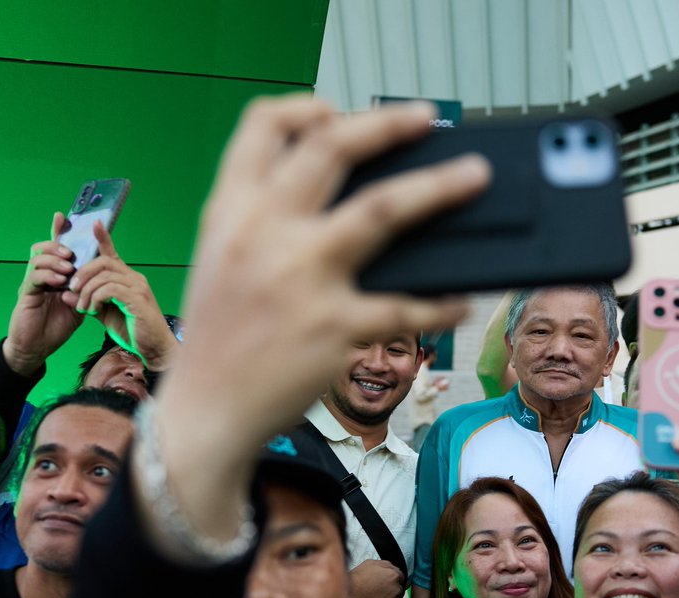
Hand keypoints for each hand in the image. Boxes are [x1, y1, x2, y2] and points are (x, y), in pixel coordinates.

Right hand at [2, 213, 83, 376]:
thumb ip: (86, 290)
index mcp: (55, 275)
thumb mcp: (78, 306)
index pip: (56, 249)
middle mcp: (42, 275)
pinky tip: (59, 280)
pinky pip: (34, 277)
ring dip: (54, 259)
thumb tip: (100, 275)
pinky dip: (47, 275)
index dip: (58, 232)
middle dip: (57, 245)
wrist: (37, 347)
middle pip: (43, 248)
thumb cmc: (57, 327)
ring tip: (67, 266)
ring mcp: (32, 283)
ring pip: (37, 258)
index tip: (63, 216)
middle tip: (70, 252)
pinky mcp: (26, 294)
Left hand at [71, 222, 178, 370]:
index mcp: (127, 279)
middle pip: (103, 262)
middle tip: (71, 288)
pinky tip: (94, 310)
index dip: (103, 238)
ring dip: (86, 290)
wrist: (154, 349)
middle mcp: (134, 278)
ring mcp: (138, 287)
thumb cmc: (133, 331)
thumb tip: (66, 294)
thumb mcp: (105, 315)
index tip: (94, 223)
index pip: (113, 254)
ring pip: (104, 275)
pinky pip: (110, 289)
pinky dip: (96, 298)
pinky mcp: (137, 299)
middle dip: (82, 273)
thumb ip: (87, 302)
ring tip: (82, 307)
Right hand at [149, 95, 490, 546]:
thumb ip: (262, 217)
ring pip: (383, 209)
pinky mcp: (336, 327)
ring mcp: (303, 278)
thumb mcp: (221, 259)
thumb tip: (343, 192)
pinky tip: (459, 298)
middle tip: (424, 117)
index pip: (263, 125)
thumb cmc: (219, 337)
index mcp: (231, 210)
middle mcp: (265, 232)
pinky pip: (406, 305)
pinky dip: (441, 300)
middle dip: (387, 123)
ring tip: (473, 176)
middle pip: (332, 149)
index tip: (339, 113)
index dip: (307, 106)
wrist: (205, 411)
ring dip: (438, 186)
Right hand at [349, 559, 405, 597]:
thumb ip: (387, 565)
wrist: (348, 595)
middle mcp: (396, 589)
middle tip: (379, 591)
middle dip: (392, 590)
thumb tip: (394, 568)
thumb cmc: (357, 578)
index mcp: (394, 576)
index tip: (385, 582)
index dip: (393, 579)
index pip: (401, 578)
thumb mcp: (371, 563)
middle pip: (400, 590)